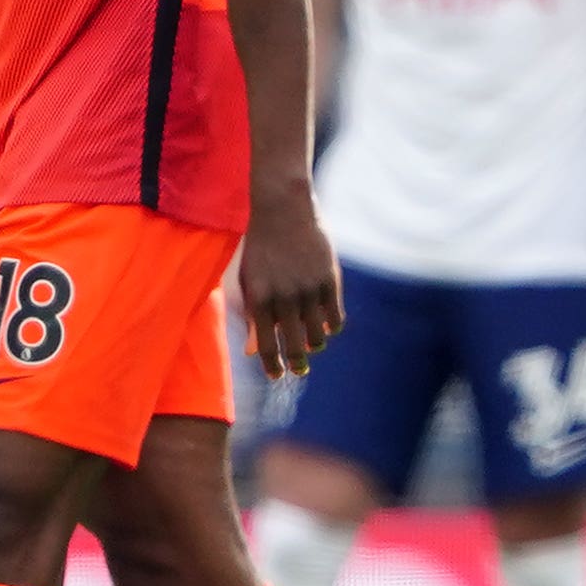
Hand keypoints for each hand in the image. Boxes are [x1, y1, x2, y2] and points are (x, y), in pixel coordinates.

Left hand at [235, 179, 343, 380]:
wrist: (283, 209)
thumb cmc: (261, 247)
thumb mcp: (249, 280)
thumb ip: (252, 316)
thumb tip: (250, 352)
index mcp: (259, 299)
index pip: (266, 346)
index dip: (272, 366)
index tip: (276, 375)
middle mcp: (285, 297)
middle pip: (294, 346)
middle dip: (297, 364)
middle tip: (299, 370)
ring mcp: (309, 289)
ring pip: (318, 337)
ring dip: (315, 346)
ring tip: (311, 344)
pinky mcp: (330, 280)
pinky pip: (336, 318)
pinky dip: (331, 327)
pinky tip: (326, 326)